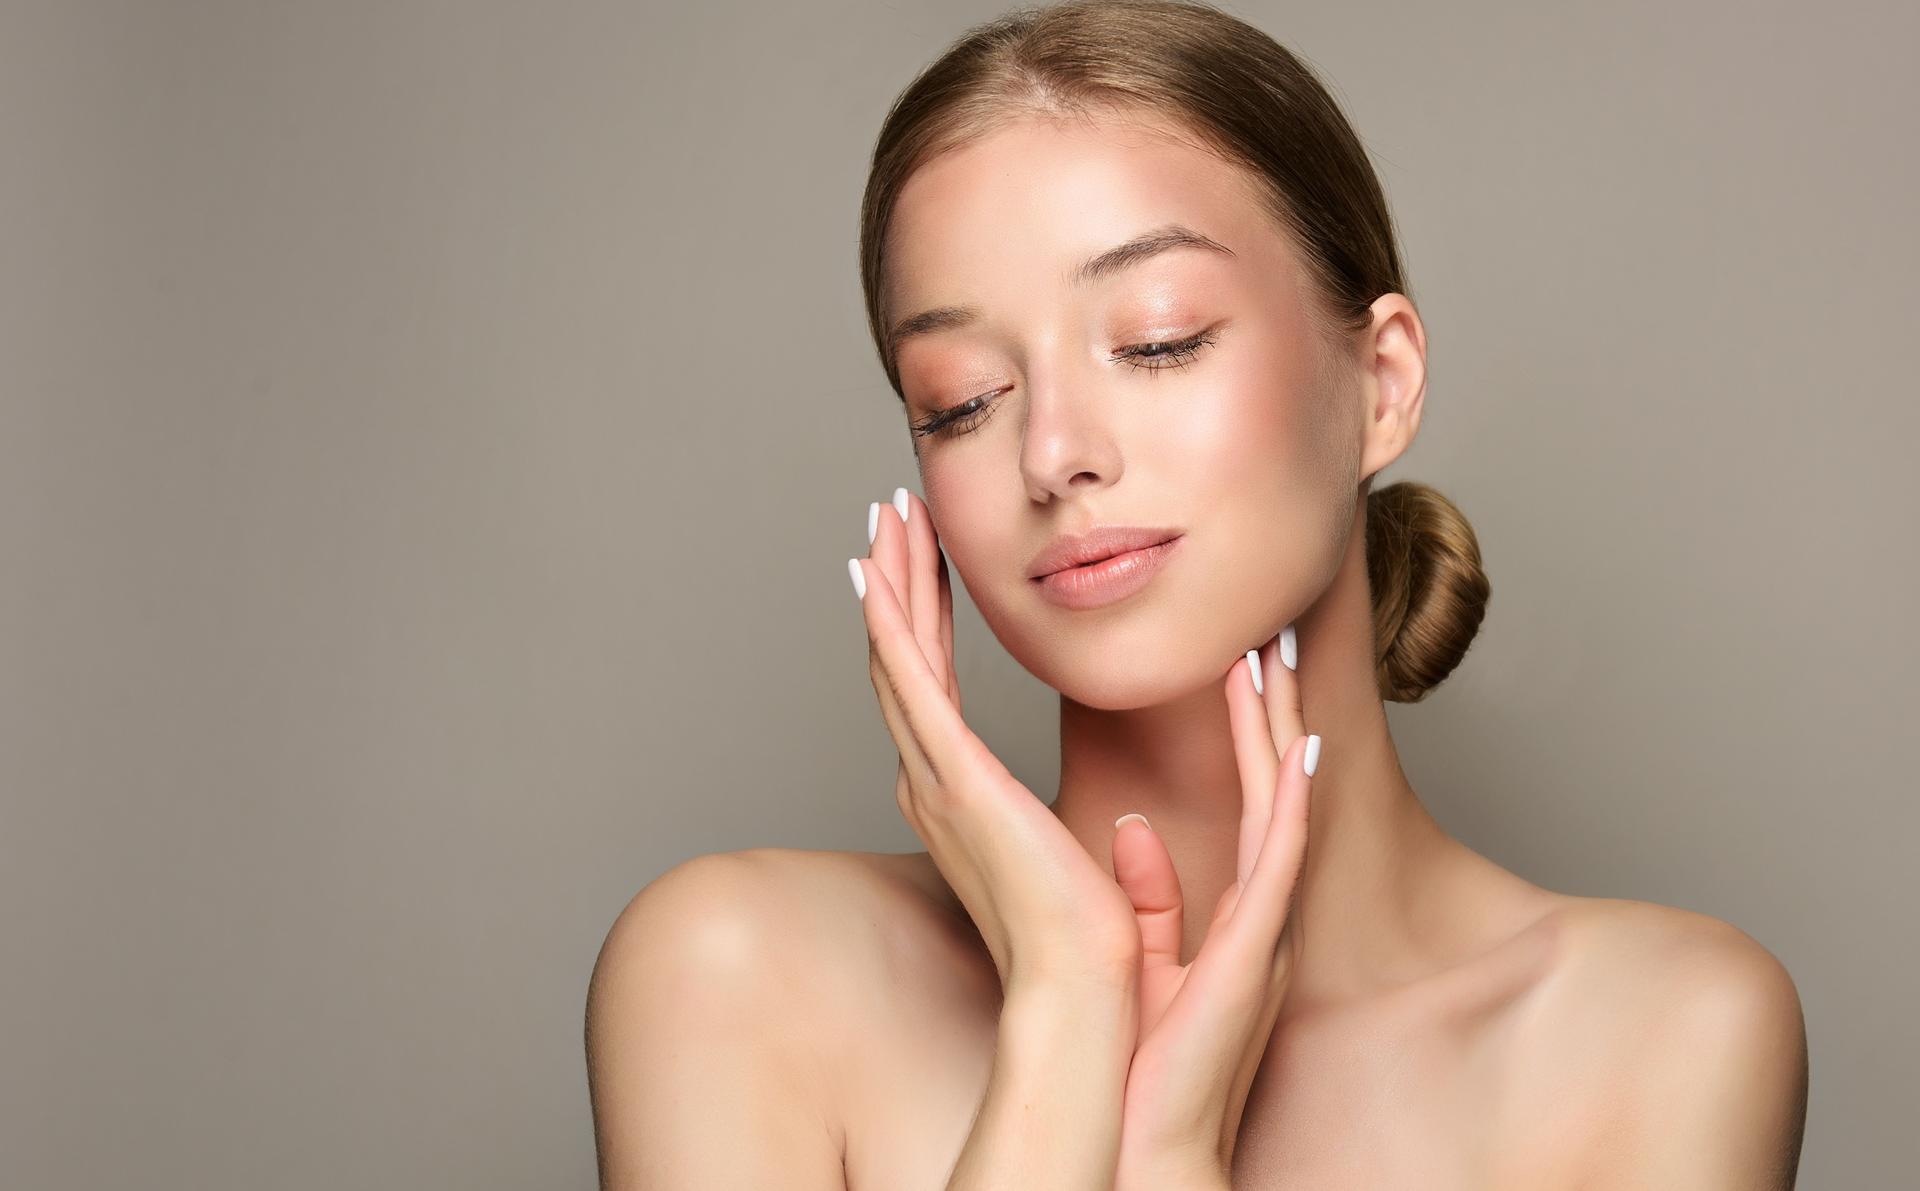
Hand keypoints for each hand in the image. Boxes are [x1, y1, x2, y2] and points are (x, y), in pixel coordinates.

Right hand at [849, 488, 1145, 997]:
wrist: (1082, 990)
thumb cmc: (1086, 944)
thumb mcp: (1081, 867)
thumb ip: (1084, 836)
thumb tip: (1120, 826)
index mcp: (959, 800)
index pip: (933, 689)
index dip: (923, 619)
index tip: (923, 563)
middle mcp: (931, 784)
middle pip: (903, 661)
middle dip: (896, 582)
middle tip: (891, 516)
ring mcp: (935, 779)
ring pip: (898, 656)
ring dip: (890, 581)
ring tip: (887, 517)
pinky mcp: (954, 777)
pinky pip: (910, 680)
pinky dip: (889, 621)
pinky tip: (877, 572)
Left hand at [1109, 628, 1318, 1188]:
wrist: (1148, 1137)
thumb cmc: (1145, 1061)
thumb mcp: (1140, 957)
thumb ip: (1148, 894)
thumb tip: (1132, 829)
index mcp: (1235, 909)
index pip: (1244, 798)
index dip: (1246, 732)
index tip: (1238, 664)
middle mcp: (1261, 908)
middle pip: (1270, 785)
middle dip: (1270, 709)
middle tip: (1267, 632)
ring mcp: (1267, 924)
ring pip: (1281, 802)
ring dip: (1280, 729)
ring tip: (1274, 658)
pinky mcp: (1257, 946)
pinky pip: (1279, 855)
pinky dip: (1289, 797)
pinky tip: (1298, 745)